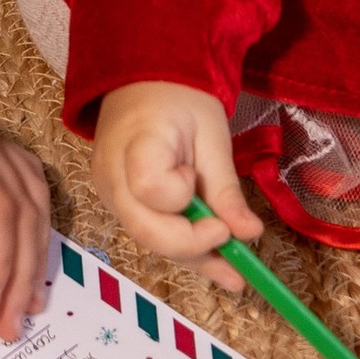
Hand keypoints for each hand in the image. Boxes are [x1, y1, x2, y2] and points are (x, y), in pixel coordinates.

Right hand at [89, 79, 263, 293]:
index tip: (206, 192)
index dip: (182, 200)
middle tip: (233, 254)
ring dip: (193, 258)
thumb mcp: (211, 135)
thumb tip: (249, 234)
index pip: (149, 187)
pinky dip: (183, 249)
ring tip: (236, 277)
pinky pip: (150, 233)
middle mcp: (112, 173)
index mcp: (135, 141)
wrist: (143, 81)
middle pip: (144, 228)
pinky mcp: (118, 203)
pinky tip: (216, 265)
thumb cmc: (180, 100)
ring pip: (148, 239)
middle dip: (191, 247)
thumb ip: (225, 187)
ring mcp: (110, 191)